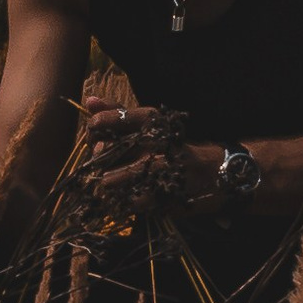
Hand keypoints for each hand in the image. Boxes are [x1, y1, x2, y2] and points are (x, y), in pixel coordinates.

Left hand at [70, 93, 215, 210]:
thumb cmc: (174, 145)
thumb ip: (118, 112)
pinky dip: (124, 200)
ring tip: (118, 182)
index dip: (94, 130)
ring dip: (109, 184)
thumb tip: (89, 101)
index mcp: (150, 119)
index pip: (104, 121)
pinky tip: (133, 194)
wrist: (213, 172)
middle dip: (100, 162)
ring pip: (109, 180)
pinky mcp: (159, 195)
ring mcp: (157, 170)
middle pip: (102, 153)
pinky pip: (124, 201)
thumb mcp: (150, 123)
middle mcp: (153, 141)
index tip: (96, 136)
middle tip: (108, 164)